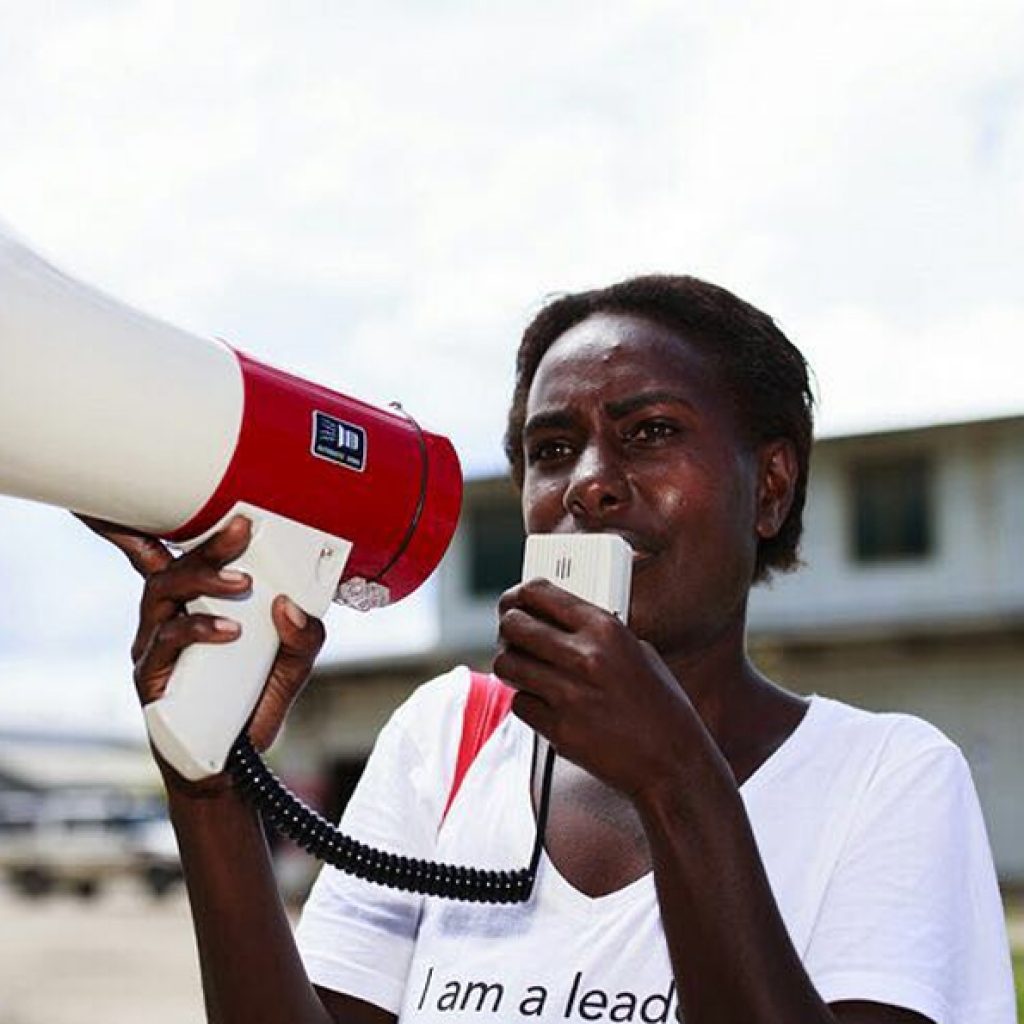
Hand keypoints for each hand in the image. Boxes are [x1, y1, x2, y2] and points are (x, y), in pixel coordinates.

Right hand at [76, 513, 324, 770]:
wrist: (232, 766)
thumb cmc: (253, 705)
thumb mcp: (294, 667)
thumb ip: (304, 636)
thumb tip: (289, 606)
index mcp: (197, 604)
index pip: (180, 555)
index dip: (176, 525)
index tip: (206, 501)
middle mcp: (170, 616)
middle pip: (175, 564)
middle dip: (209, 542)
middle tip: (242, 527)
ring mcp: (156, 643)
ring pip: (163, 592)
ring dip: (202, 578)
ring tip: (240, 581)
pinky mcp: (151, 674)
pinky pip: (167, 640)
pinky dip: (198, 629)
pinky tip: (229, 631)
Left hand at [494, 579, 710, 800]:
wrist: (672, 761)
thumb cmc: (660, 708)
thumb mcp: (638, 652)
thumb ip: (597, 634)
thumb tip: (557, 621)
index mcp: (606, 630)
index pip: (540, 593)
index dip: (521, 595)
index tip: (517, 602)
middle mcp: (585, 656)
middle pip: (515, 625)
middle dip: (508, 629)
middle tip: (512, 636)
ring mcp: (569, 694)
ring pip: (507, 664)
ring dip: (512, 665)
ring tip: (524, 670)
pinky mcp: (558, 729)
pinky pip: (519, 704)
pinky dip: (526, 703)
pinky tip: (543, 703)